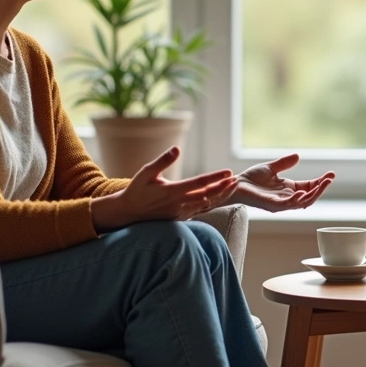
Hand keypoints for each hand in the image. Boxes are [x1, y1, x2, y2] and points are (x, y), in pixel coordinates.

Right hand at [91, 146, 237, 232]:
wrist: (129, 212)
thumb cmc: (137, 189)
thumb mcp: (146, 172)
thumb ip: (162, 161)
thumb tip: (177, 148)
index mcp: (172, 191)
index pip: (199, 183)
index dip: (215, 177)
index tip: (228, 172)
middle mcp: (178, 203)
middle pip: (207, 194)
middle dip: (223, 187)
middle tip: (236, 179)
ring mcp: (180, 212)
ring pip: (206, 204)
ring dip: (220, 195)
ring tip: (232, 186)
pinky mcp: (180, 217)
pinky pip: (200, 210)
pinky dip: (212, 203)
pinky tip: (220, 196)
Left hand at [232, 154, 334, 212]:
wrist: (235, 185)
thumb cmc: (251, 179)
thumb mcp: (271, 168)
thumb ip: (284, 163)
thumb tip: (298, 155)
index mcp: (288, 189)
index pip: (309, 187)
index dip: (320, 182)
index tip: (331, 174)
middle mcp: (287, 198)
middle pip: (310, 196)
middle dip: (321, 188)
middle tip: (330, 178)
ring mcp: (280, 203)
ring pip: (303, 202)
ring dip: (314, 194)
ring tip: (322, 183)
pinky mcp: (272, 205)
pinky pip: (288, 205)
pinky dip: (297, 200)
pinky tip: (302, 192)